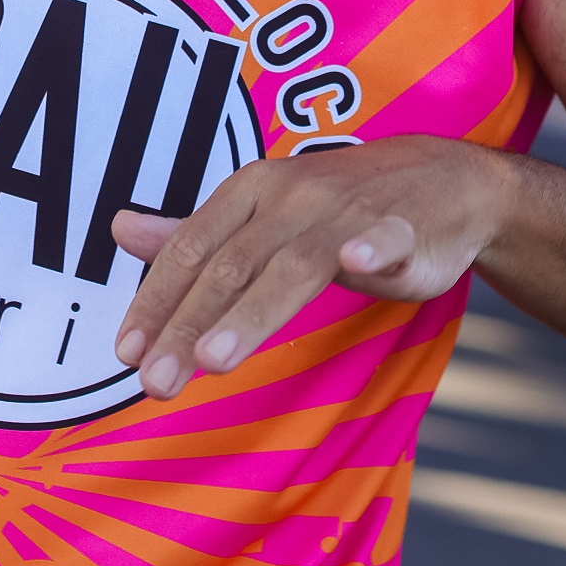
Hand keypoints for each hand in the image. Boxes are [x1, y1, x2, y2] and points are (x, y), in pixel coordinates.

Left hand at [110, 135, 516, 398]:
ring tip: (215, 359)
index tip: (126, 355)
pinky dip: (369, 246)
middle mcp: (292, 194)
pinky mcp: (404, 227)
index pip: (191, 250)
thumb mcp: (263, 216)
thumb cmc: (342, 210)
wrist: (446, 182)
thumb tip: (119, 229)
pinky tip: (355, 264)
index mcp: (252, 191)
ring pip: (293, 263)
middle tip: (155, 383)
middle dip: (188, 326)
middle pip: (231, 265)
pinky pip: (384, 236)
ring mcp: (349, 210)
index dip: (156, 301)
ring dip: (252, 310)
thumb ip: (196, 234)